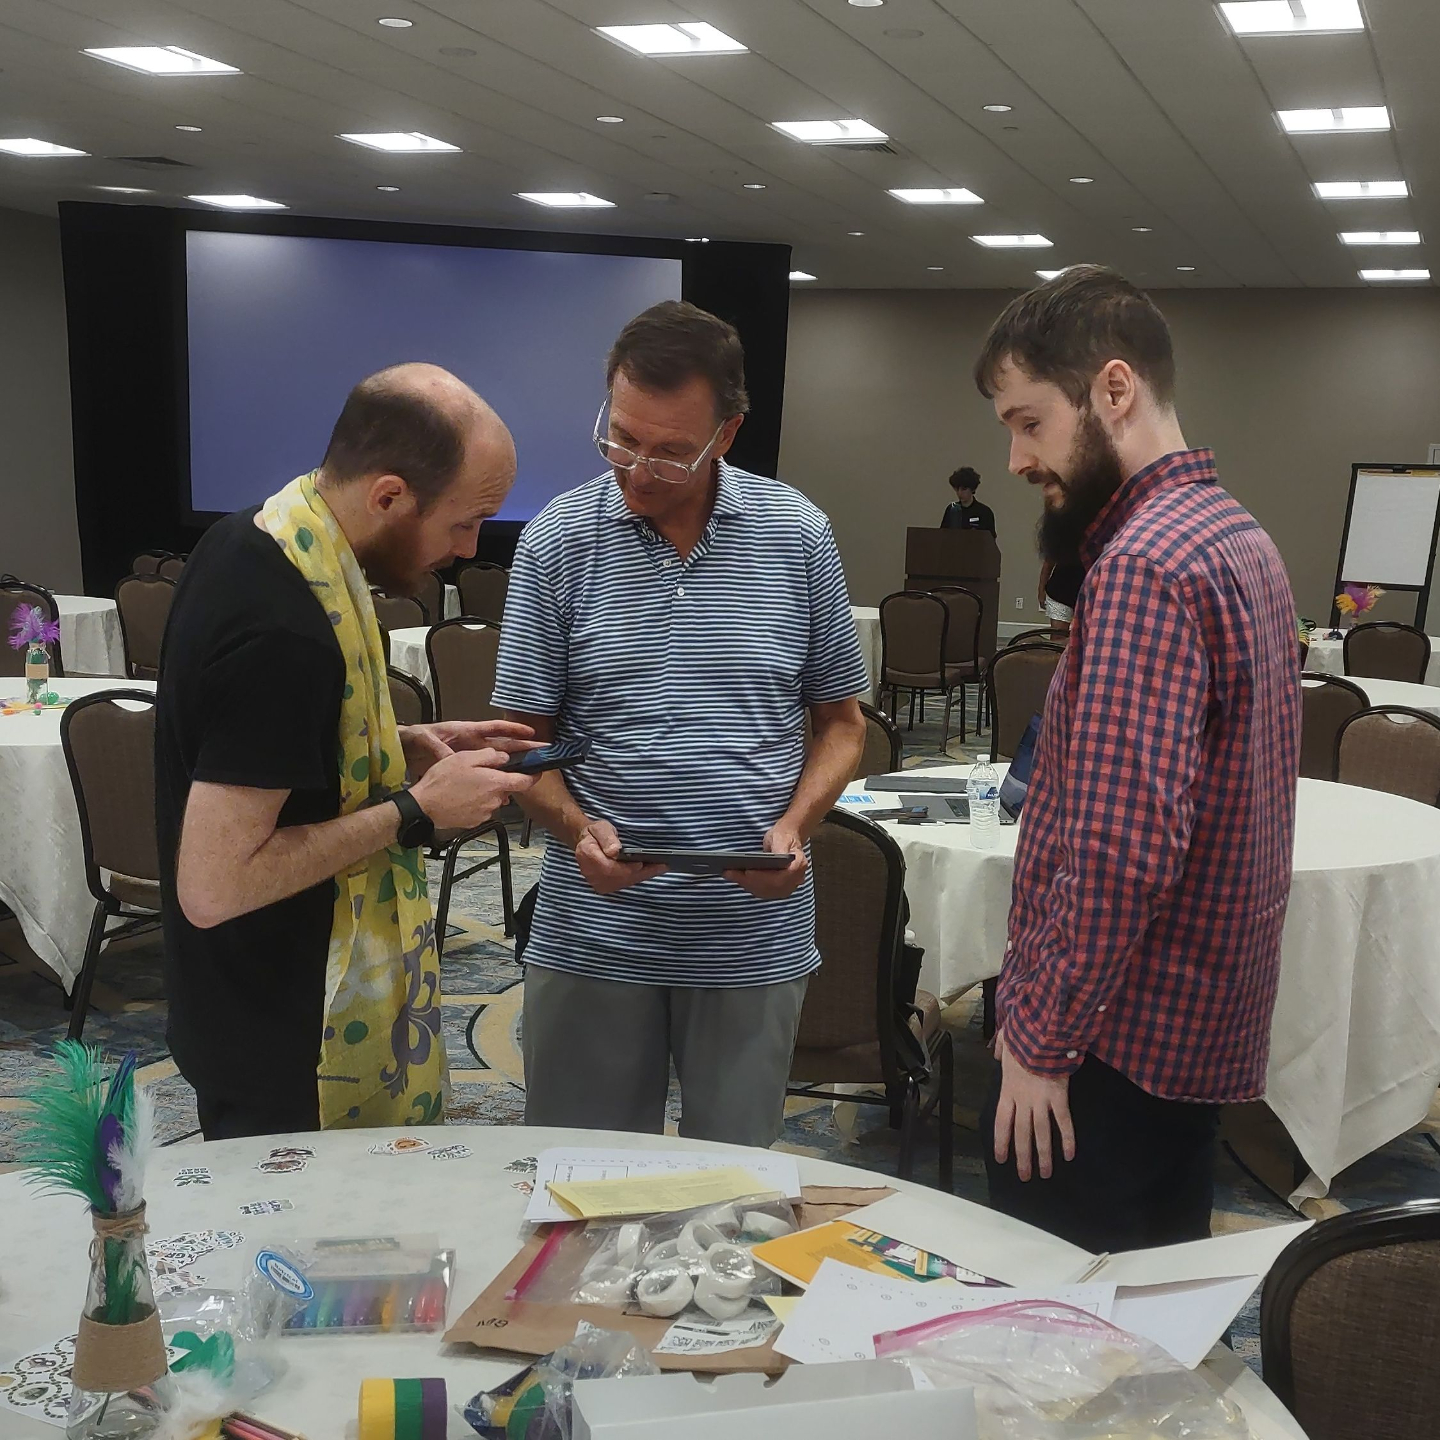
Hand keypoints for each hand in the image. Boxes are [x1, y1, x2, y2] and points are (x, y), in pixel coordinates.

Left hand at [398, 721, 537, 778]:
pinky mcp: (464, 771)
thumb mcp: (424, 740)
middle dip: (524, 748)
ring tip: (529, 776)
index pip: (494, 729)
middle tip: (543, 752)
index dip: (513, 729)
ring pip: (497, 764)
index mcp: (466, 732)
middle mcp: (472, 745)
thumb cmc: (414, 739)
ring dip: (512, 769)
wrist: (402, 751)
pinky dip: (495, 782)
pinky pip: (484, 776)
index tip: (531, 732)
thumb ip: (438, 748)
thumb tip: (450, 756)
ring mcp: (470, 759)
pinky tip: (504, 792)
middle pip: (503, 746)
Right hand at [409, 749, 534, 831]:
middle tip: (480, 772)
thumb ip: (489, 756)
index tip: (537, 771)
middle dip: (498, 780)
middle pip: (506, 789)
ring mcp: (485, 813)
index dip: (534, 775)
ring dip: (486, 791)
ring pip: (493, 798)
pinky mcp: (475, 822)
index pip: (526, 782)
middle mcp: (495, 801)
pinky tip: (461, 796)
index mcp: (496, 784)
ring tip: (466, 784)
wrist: (424, 807)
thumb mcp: (465, 758)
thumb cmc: (443, 781)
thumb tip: (504, 757)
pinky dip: (476, 802)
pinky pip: (482, 808)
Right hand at [575, 818, 664, 895]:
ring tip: (661, 868)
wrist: (586, 842)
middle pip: (620, 877)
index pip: (610, 868)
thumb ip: (607, 838)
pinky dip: (638, 877)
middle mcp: (590, 873)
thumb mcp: (600, 828)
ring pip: (624, 882)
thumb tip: (615, 852)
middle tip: (661, 866)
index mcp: (587, 856)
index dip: (627, 868)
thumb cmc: (595, 833)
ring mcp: (597, 882)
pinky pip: (624, 883)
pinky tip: (651, 871)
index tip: (641, 863)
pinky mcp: (604, 886)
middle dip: (641, 872)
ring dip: (643, 876)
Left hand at [725, 823, 806, 898]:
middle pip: (770, 887)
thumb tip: (773, 859)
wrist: (787, 840)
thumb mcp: (781, 837)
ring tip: (729, 874)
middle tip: (730, 872)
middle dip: (749, 881)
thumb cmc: (783, 837)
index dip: (763, 877)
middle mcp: (795, 880)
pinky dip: (748, 886)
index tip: (747, 872)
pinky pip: (763, 892)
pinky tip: (737, 878)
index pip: (780, 878)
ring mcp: (787, 887)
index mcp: (799, 865)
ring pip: (765, 891)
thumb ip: (779, 849)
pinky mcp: (778, 889)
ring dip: (746, 884)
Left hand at [992, 1028, 1075, 1180]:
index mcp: (1008, 1089)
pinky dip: (1067, 1139)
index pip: (1002, 1122)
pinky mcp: (1059, 1097)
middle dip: (1022, 1157)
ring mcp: (1041, 1100)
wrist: (1040, 1034)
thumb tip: (998, 1054)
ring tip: (1046, 1174)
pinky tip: (1069, 1155)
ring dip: (1043, 1156)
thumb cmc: (1023, 1035)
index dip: (1002, 1142)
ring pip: (1041, 1134)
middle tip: (1024, 1177)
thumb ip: (1001, 1049)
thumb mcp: (1005, 1040)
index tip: (1001, 1159)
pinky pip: (1064, 1122)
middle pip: (1022, 1134)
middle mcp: (1023, 1100)